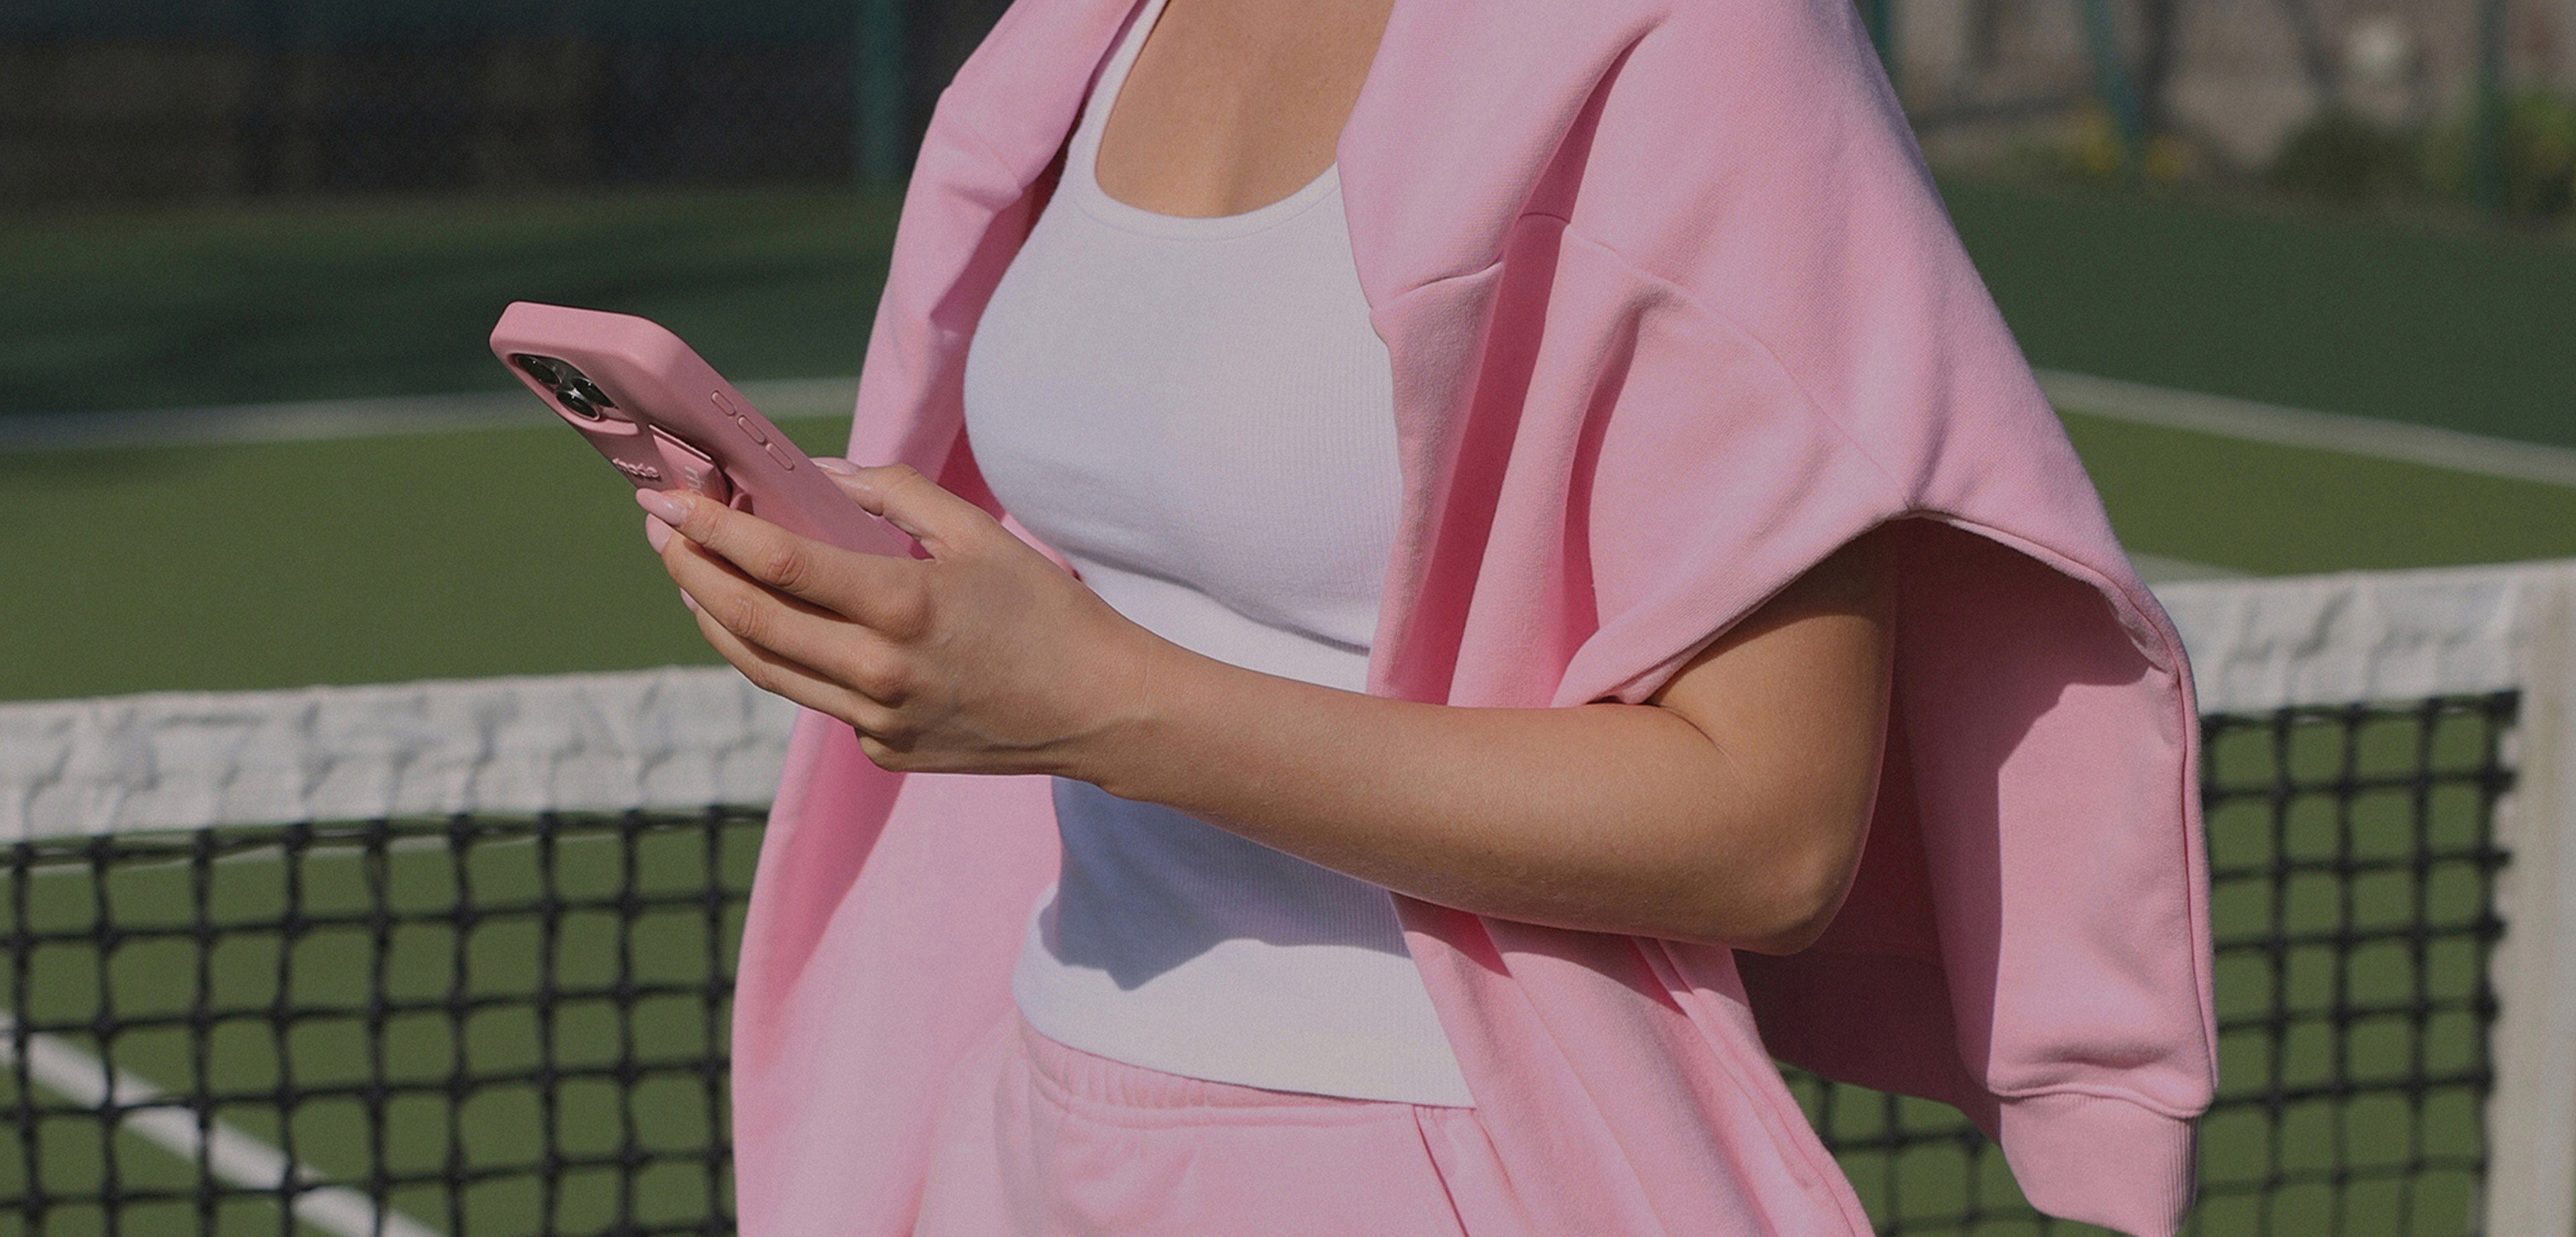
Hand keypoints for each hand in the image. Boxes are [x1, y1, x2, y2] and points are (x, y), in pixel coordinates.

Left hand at [636, 462, 1162, 776]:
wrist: (1101, 710)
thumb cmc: (1048, 613)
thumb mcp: (978, 533)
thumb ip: (892, 493)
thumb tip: (817, 476)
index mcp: (902, 607)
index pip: (776, 562)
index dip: (710, 528)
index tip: (667, 501)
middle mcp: (878, 673)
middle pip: (747, 620)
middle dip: (691, 571)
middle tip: (661, 533)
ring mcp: (876, 721)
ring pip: (765, 668)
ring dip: (717, 618)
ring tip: (695, 578)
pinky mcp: (883, 750)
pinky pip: (816, 698)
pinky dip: (790, 658)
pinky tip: (787, 627)